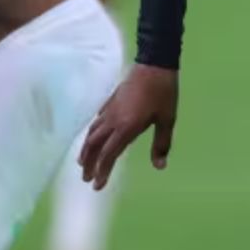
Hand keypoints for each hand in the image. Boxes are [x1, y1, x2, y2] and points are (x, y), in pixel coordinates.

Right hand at [78, 63, 179, 187]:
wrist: (155, 64)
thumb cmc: (163, 93)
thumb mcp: (167, 120)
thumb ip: (162, 144)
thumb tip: (160, 166)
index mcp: (126, 127)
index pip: (109, 154)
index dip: (102, 171)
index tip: (97, 186)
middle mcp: (113, 120)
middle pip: (95, 146)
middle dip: (89, 163)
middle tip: (86, 178)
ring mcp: (110, 109)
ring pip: (92, 133)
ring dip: (86, 149)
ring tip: (82, 162)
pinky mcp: (111, 101)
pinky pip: (97, 121)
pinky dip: (91, 133)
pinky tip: (92, 136)